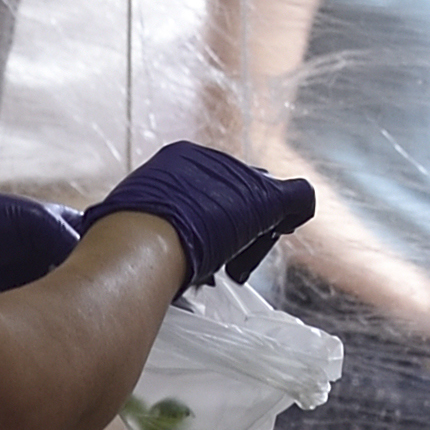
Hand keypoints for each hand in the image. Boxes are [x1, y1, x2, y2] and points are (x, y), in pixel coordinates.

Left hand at [90, 141, 317, 287]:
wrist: (142, 249)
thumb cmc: (201, 221)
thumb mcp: (265, 202)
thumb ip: (295, 197)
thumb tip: (304, 203)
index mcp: (192, 155)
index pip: (240, 183)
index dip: (258, 215)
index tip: (259, 239)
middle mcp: (163, 173)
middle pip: (215, 207)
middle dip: (231, 234)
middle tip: (234, 260)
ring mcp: (142, 202)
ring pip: (190, 228)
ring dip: (206, 250)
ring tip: (207, 271)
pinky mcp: (125, 231)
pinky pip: (163, 245)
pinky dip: (179, 259)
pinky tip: (183, 274)